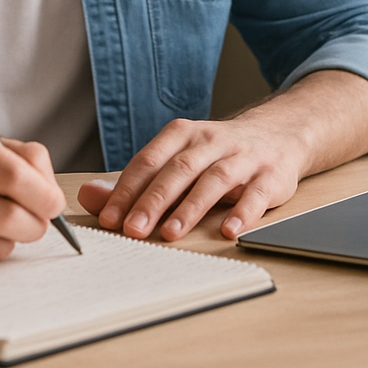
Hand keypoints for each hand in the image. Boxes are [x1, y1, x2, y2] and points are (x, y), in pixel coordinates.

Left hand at [77, 115, 307, 242]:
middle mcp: (211, 141)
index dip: (127, 190)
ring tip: (171, 233)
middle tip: (132, 229)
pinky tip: (229, 231)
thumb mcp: (176, 159)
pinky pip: (257, 194)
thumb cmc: (217, 153)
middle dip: (153, 201)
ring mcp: (243, 157)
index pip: (148, 161)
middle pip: (178, 170)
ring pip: (214, 180)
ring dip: (191, 208)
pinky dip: (243, 213)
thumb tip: (88, 196)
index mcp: (183, 135)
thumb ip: (134, 182)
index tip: (109, 218)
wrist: (279, 133)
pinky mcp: (270, 176)